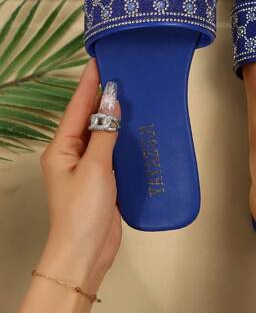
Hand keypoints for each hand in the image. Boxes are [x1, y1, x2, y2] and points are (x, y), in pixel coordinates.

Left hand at [38, 59, 121, 291]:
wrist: (86, 252)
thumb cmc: (83, 210)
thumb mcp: (94, 167)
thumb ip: (104, 133)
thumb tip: (112, 101)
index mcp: (61, 147)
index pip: (76, 107)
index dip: (90, 83)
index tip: (101, 59)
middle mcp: (72, 153)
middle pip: (88, 118)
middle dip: (103, 95)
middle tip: (123, 71)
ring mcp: (88, 167)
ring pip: (102, 133)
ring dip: (115, 116)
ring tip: (134, 93)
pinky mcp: (104, 178)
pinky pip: (113, 150)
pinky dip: (124, 137)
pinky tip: (138, 127)